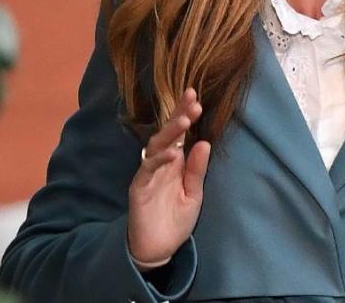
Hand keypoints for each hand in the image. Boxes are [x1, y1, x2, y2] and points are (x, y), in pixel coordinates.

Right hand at [126, 88, 210, 267]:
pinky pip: (147, 170)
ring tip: (185, 120)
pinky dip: (159, 160)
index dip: (185, 114)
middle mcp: (160, 164)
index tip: (196, 96)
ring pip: (155, 147)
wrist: (159, 248)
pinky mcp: (139, 189)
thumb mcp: (194, 193)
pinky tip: (172, 153)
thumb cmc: (176, 219)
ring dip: (170, 133)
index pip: (180, 134)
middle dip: (178, 115)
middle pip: (167, 134)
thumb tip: (205, 142)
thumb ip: (197, 169)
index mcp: (175, 163)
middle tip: (192, 99)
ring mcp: (148, 175)